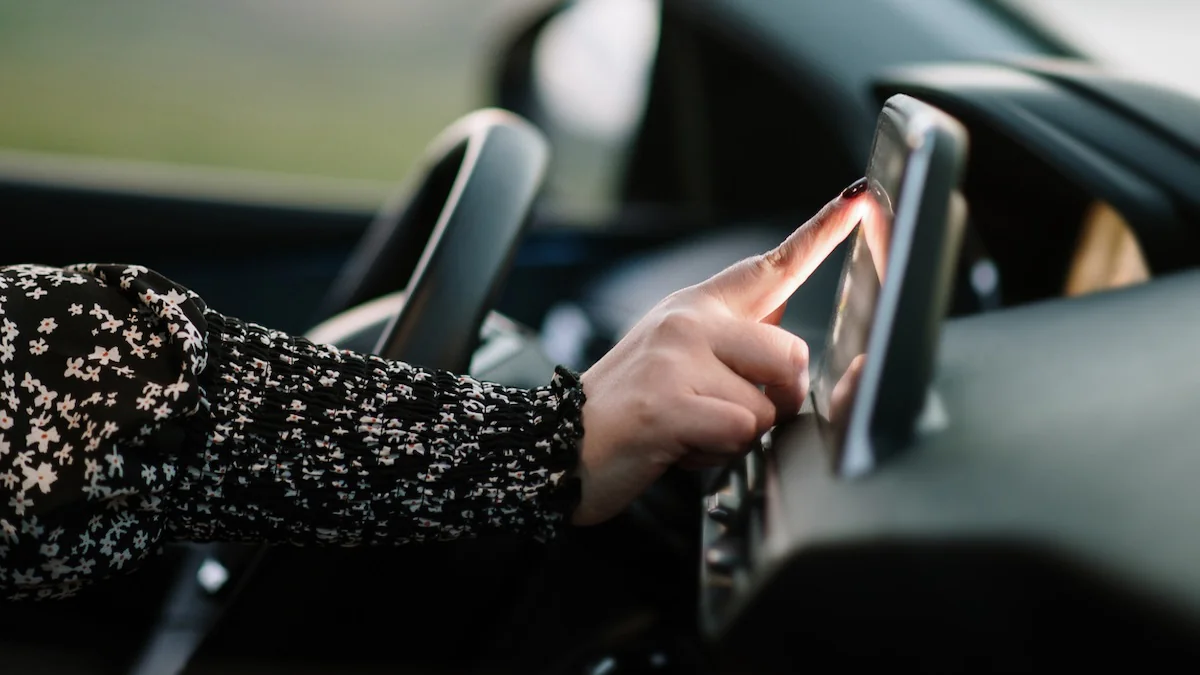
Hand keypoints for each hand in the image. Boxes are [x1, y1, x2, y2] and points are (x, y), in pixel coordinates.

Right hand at [572, 181, 870, 524]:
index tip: (860, 199)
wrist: (557, 447)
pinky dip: (717, 455)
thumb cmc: (627, 409)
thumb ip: (733, 337)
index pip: (771, 265)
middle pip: (792, 355)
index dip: (822, 233)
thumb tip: (782, 319)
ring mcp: (677, 358)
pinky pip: (739, 433)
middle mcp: (689, 321)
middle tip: (723, 413)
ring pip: (768, 405)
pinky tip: (680, 448)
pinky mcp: (669, 402)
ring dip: (739, 435)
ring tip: (691, 431)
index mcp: (697, 307)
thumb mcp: (676, 357)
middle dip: (773, 401)